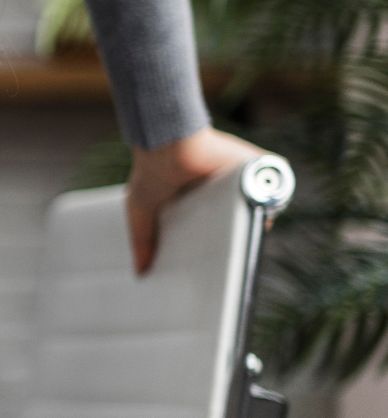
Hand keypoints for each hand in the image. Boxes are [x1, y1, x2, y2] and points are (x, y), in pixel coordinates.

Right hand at [126, 128, 265, 273]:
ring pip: (262, 203)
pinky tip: (265, 219)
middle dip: (241, 235)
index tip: (214, 262)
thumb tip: (140, 272)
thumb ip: (142, 240)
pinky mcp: (256, 165)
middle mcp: (223, 188)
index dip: (219, 242)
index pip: (218, 224)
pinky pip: (277, 184)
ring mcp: (241, 177)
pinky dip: (276, 201)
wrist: (168, 146)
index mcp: (200, 198)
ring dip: (260, 219)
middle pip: (241, 216)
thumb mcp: (141, 210)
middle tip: (232, 258)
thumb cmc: (149, 172)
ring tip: (249, 242)